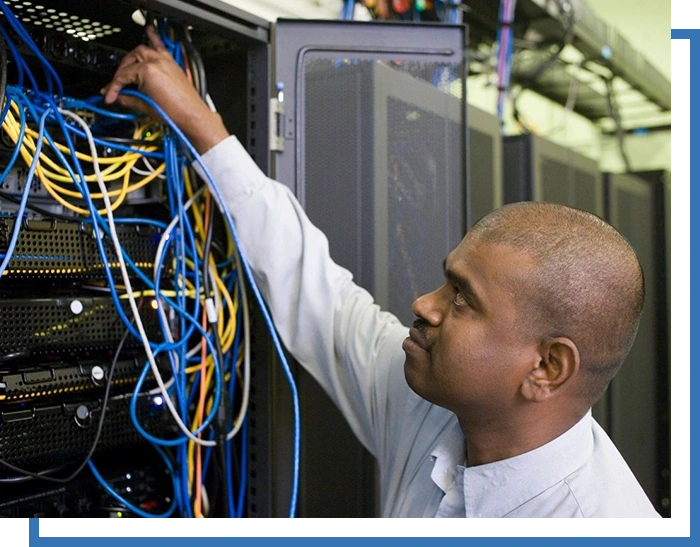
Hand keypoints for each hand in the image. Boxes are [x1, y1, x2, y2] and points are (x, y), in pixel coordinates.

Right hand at [101, 25, 229, 153]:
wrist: (192, 116)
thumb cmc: (175, 113)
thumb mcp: (145, 107)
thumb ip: (128, 99)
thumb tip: (118, 97)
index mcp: (147, 71)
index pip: (123, 76)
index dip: (113, 87)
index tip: (110, 96)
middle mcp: (157, 62)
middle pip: (130, 60)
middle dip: (121, 71)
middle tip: (117, 83)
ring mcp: (166, 61)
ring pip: (144, 50)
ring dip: (133, 56)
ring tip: (126, 63)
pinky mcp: (172, 64)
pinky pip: (161, 47)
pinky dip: (154, 39)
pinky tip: (150, 30)